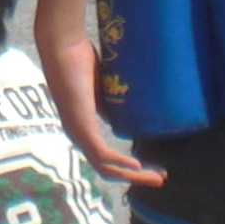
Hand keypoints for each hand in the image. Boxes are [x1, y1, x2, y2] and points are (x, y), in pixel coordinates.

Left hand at [37, 21, 165, 188]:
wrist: (64, 44)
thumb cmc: (79, 59)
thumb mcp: (102, 89)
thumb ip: (111, 104)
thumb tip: (127, 114)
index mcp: (82, 127)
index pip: (105, 159)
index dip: (128, 168)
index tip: (153, 168)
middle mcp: (77, 134)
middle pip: (107, 169)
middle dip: (135, 177)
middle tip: (161, 179)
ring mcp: (77, 131)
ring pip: (105, 166)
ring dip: (133, 175)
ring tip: (157, 177)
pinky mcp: (80, 125)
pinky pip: (101, 153)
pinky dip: (120, 163)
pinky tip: (138, 166)